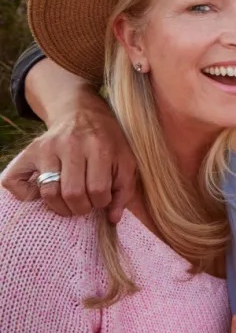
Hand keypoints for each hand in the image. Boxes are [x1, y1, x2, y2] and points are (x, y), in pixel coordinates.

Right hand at [0, 95, 136, 222]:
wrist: (82, 114)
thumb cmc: (108, 142)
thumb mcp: (126, 160)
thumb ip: (125, 189)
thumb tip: (113, 219)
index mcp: (100, 147)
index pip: (98, 189)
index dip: (101, 202)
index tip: (101, 198)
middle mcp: (72, 145)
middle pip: (72, 193)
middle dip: (81, 208)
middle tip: (85, 204)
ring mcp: (48, 148)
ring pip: (49, 192)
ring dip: (59, 207)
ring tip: (69, 203)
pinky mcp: (30, 151)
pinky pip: (14, 180)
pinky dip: (24, 195)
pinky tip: (41, 194)